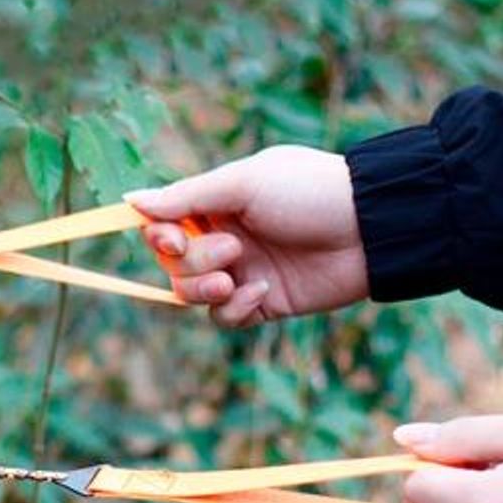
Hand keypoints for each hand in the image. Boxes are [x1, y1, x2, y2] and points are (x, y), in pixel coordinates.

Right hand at [126, 146, 369, 326]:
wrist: (372, 229)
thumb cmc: (309, 192)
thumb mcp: (243, 184)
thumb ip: (186, 196)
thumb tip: (130, 200)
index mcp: (216, 204)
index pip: (164, 226)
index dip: (159, 237)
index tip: (173, 238)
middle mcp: (224, 238)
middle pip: (174, 265)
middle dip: (194, 262)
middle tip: (233, 249)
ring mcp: (241, 272)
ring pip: (192, 295)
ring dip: (205, 289)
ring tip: (236, 278)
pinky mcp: (261, 303)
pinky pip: (224, 319)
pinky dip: (234, 309)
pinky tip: (261, 292)